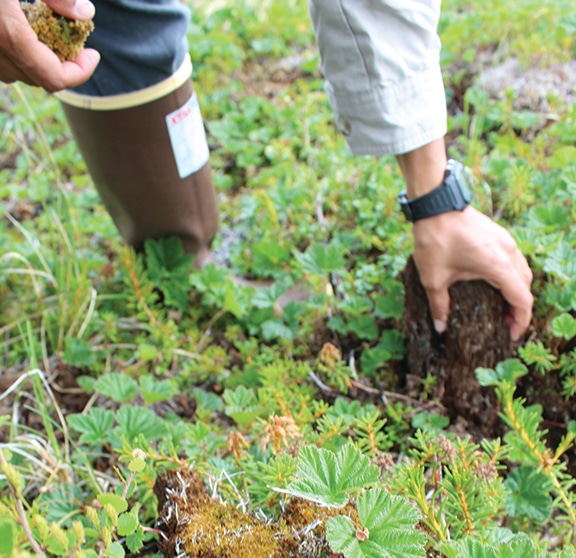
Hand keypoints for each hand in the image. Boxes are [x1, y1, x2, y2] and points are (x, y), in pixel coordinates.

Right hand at [0, 0, 99, 91]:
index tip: (93, 55)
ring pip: (15, 73)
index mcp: (9, 35)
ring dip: (38, 62)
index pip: (55, 78)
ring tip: (51, 37)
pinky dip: (16, 55)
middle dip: (63, 67)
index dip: (81, 73)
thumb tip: (86, 13)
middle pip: (38, 79)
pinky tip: (23, 30)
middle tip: (75, 44)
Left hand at [412, 206, 532, 339]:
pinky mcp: (498, 234)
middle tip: (504, 324)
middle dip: (518, 308)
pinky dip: (511, 275)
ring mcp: (505, 241)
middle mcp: (508, 253)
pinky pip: (513, 259)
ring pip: (522, 271)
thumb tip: (439, 327)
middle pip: (525, 286)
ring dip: (516, 291)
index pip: (522, 299)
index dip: (520, 320)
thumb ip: (439, 305)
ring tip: (501, 306)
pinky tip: (494, 283)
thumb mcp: (433, 278)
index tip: (510, 334)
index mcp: (498, 266)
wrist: (434, 205)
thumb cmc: (435, 239)